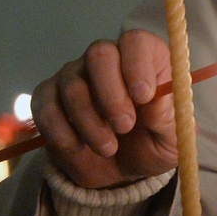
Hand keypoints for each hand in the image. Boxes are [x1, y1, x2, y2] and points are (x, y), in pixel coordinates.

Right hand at [31, 30, 177, 189]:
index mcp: (145, 62)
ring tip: (108, 148)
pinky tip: (77, 147)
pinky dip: (60, 130)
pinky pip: (45, 105)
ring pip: (73, 85)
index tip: (143, 97)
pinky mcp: (48, 98)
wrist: (122, 173)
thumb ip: (167, 118)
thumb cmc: (152, 146)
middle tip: (124, 126)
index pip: (136, 41)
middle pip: (99, 53)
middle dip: (111, 94)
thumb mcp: (171, 139)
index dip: (138, 64)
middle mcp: (108, 61)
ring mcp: (75, 76)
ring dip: (90, 122)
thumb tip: (154, 99)